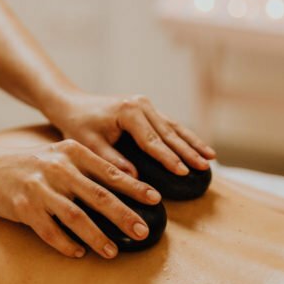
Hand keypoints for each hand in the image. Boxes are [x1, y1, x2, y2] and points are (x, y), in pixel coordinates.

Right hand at [0, 139, 161, 258]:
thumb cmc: (32, 165)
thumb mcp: (61, 157)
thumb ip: (88, 168)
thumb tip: (126, 186)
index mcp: (71, 152)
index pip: (109, 171)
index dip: (134, 186)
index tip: (155, 200)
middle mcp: (57, 168)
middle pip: (98, 195)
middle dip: (124, 215)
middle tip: (143, 231)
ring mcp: (39, 187)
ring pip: (75, 216)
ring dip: (97, 236)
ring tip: (113, 252)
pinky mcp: (23, 207)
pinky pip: (49, 231)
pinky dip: (66, 244)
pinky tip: (79, 254)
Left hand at [47, 92, 214, 177]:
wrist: (73, 105)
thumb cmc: (78, 126)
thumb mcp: (90, 145)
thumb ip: (112, 161)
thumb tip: (135, 179)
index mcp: (128, 111)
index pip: (152, 140)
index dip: (168, 158)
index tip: (183, 172)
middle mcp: (141, 104)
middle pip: (168, 133)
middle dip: (188, 151)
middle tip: (204, 167)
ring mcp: (147, 105)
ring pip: (174, 127)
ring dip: (193, 143)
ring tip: (210, 158)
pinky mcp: (148, 109)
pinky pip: (170, 125)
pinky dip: (185, 137)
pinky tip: (200, 147)